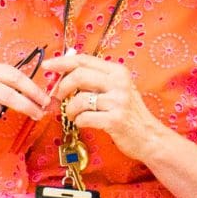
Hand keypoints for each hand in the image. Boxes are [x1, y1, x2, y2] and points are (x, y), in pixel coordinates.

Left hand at [45, 52, 160, 163]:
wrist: (149, 137)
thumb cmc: (129, 113)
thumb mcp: (117, 89)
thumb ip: (96, 79)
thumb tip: (65, 72)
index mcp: (117, 71)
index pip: (84, 60)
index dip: (61, 62)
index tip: (47, 67)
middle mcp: (119, 83)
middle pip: (79, 76)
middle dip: (63, 87)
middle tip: (59, 98)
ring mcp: (118, 102)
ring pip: (79, 99)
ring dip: (70, 109)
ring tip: (73, 115)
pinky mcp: (115, 120)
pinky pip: (85, 118)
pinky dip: (79, 121)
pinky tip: (83, 122)